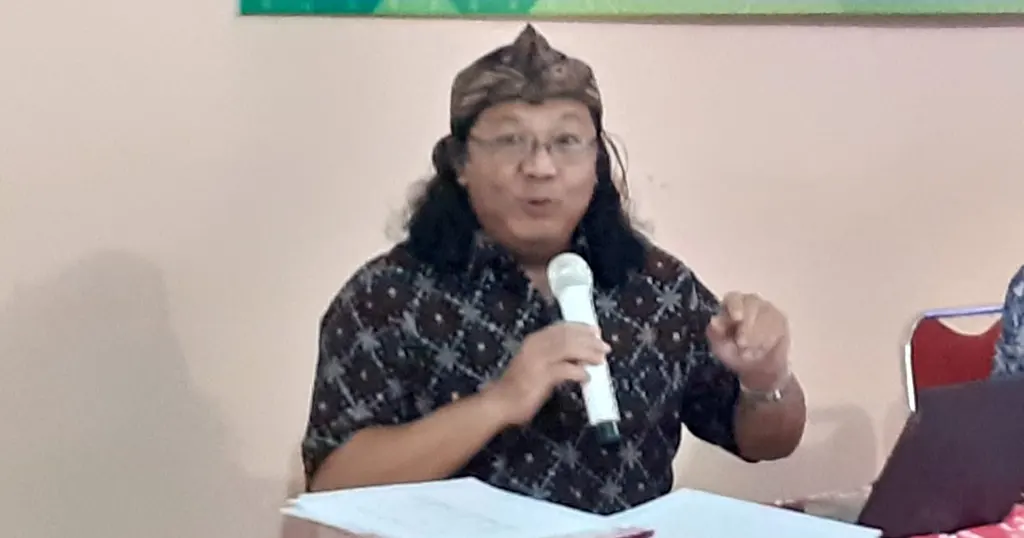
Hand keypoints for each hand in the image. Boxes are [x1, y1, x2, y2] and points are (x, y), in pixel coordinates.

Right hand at [485, 322, 608, 426]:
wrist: (499, 402)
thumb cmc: (518, 386)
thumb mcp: (534, 363)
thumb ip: (551, 356)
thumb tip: (577, 354)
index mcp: (534, 341)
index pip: (560, 328)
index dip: (580, 328)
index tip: (595, 331)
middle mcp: (535, 346)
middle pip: (567, 336)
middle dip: (589, 340)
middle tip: (604, 346)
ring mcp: (538, 360)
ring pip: (569, 349)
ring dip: (588, 353)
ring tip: (600, 361)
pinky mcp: (542, 376)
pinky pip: (566, 370)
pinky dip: (579, 372)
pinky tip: (586, 378)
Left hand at [706, 292, 790, 391]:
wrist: (756, 368)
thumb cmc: (734, 352)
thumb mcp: (719, 345)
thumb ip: (715, 332)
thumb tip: (714, 320)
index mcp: (731, 304)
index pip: (733, 297)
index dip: (735, 306)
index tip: (736, 318)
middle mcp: (750, 301)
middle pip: (751, 306)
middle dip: (747, 328)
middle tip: (741, 345)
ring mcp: (767, 309)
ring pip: (766, 318)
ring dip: (756, 339)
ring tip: (748, 353)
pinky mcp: (780, 320)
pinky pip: (777, 328)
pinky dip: (767, 342)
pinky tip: (760, 350)